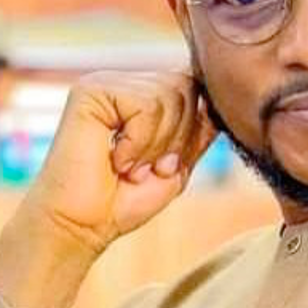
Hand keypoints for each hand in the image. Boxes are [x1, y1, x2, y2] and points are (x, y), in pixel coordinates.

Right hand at [0, 70, 217, 307]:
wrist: (83, 226)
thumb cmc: (126, 199)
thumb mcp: (179, 162)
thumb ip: (200, 127)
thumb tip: (224, 95)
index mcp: (145, 94)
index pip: (196, 87)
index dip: (194, 129)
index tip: (166, 165)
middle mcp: (126, 82)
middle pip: (188, 87)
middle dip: (178, 139)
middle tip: (148, 168)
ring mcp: (107, 83)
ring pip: (169, 95)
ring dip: (157, 145)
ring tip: (130, 167)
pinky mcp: (90, 90)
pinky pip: (145, 106)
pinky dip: (138, 143)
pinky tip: (116, 160)